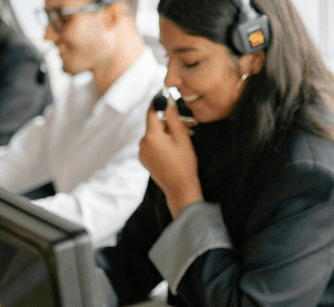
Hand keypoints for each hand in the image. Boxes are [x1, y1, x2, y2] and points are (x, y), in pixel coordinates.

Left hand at [140, 97, 202, 217]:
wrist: (180, 189)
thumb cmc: (184, 163)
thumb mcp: (182, 137)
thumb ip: (173, 117)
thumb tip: (166, 100)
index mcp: (151, 136)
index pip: (152, 110)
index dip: (158, 99)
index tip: (163, 90)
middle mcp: (143, 143)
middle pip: (156, 124)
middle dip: (171, 121)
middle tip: (190, 123)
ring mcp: (142, 153)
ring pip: (156, 135)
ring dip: (170, 132)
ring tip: (188, 136)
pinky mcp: (145, 160)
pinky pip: (154, 145)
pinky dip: (164, 142)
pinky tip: (178, 146)